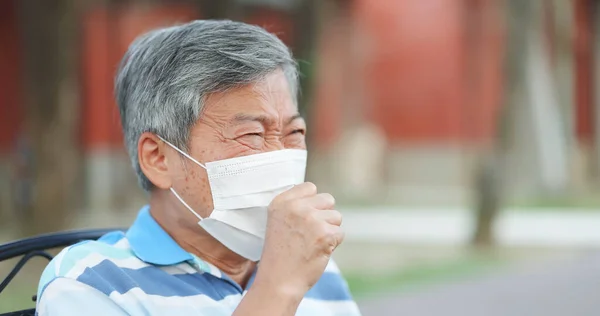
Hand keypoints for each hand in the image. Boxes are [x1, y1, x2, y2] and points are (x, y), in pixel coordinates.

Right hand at [255, 182, 343, 297]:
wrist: (278, 281)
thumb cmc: (280, 254)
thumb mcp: (278, 221)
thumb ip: (296, 206)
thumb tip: (319, 198)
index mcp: (281, 202)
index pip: (310, 187)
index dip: (313, 204)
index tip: (305, 219)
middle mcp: (296, 207)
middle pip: (327, 200)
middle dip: (325, 215)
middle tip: (311, 233)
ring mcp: (311, 219)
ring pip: (336, 217)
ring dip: (329, 230)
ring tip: (312, 244)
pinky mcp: (325, 234)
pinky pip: (340, 233)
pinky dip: (333, 244)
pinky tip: (318, 251)